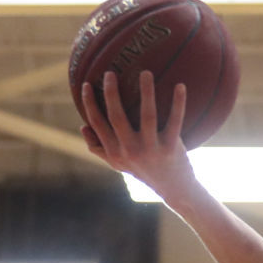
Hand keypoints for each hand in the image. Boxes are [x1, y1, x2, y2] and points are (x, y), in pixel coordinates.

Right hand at [82, 70, 200, 195]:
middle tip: (110, 72)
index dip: (89, 104)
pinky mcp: (171, 148)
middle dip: (111, 93)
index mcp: (115, 152)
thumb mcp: (119, 164)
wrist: (174, 189)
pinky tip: (180, 86)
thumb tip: (82, 126)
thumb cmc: (144, 171)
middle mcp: (131, 151)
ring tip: (145, 72)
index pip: (97, 124)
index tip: (86, 83)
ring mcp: (152, 150)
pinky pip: (175, 121)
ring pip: (147, 115)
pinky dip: (178, 103)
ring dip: (146, 92)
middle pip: (117, 117)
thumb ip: (100, 148)